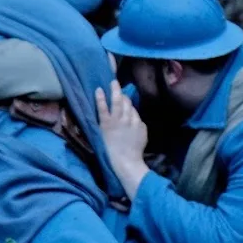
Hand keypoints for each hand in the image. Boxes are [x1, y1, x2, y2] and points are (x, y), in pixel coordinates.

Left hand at [95, 80, 149, 198]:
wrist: (126, 160)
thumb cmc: (135, 151)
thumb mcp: (143, 135)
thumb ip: (139, 124)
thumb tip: (135, 117)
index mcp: (138, 122)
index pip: (133, 108)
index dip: (127, 102)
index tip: (123, 98)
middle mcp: (128, 119)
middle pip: (126, 103)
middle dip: (122, 93)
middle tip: (116, 84)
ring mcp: (117, 121)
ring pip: (117, 102)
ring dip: (114, 91)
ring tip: (112, 83)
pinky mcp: (106, 124)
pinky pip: (103, 109)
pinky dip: (100, 99)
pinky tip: (98, 90)